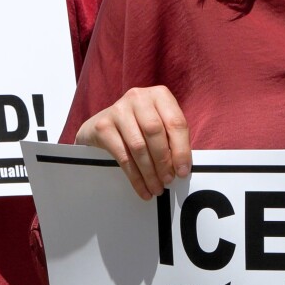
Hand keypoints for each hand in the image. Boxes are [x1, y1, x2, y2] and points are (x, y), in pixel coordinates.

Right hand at [76, 85, 190, 198]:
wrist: (102, 125)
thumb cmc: (138, 126)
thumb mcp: (159, 124)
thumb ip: (171, 140)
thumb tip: (181, 168)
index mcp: (159, 95)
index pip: (176, 123)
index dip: (181, 150)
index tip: (182, 171)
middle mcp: (138, 98)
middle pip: (155, 132)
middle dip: (163, 161)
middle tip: (168, 180)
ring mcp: (119, 110)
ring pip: (138, 146)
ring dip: (149, 172)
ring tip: (156, 188)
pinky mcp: (103, 126)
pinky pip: (123, 156)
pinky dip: (135, 177)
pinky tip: (142, 188)